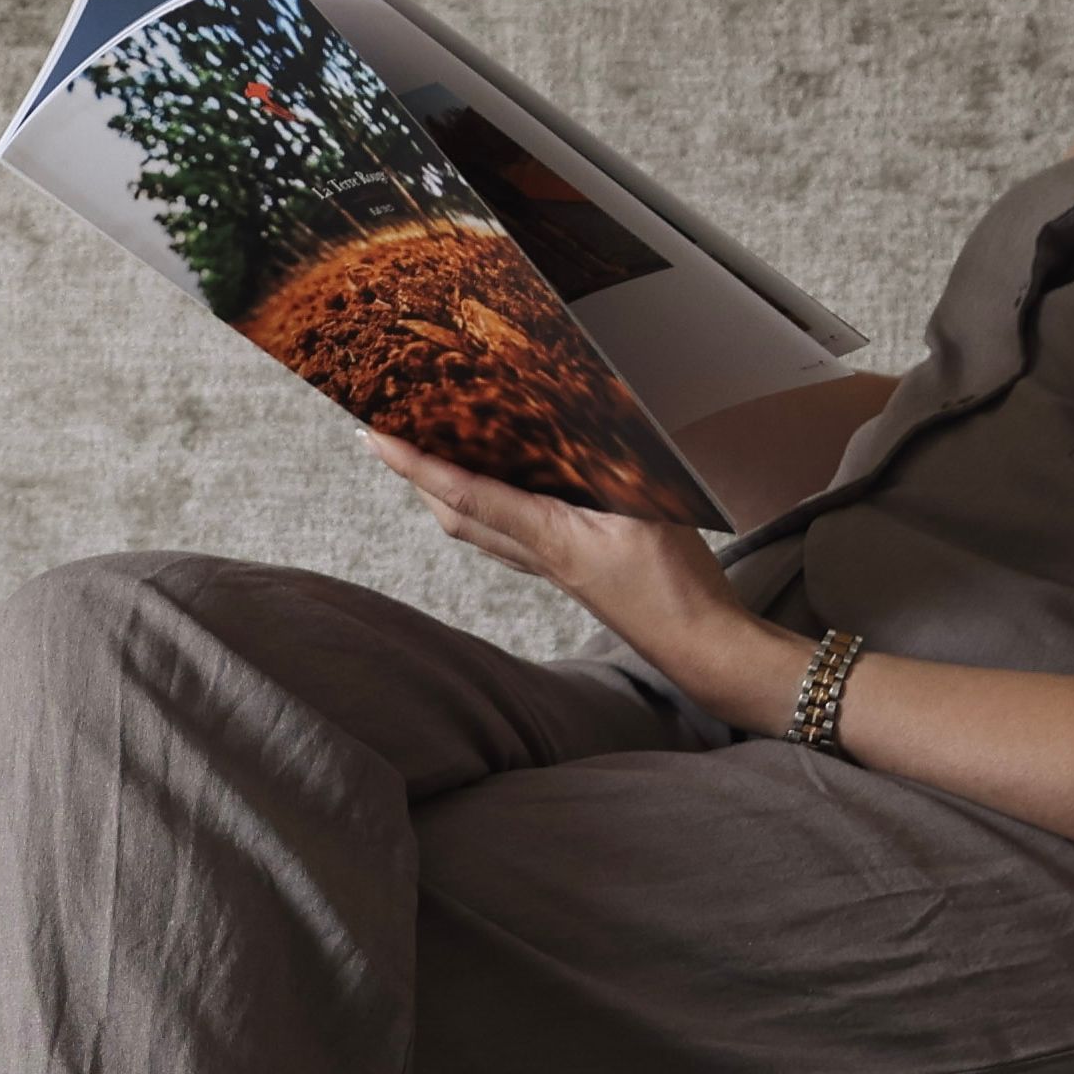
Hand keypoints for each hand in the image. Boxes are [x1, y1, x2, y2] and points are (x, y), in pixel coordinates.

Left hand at [372, 438, 798, 726]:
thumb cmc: (674, 585)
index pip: (463, 492)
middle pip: (455, 514)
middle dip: (416, 477)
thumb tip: (581, 428)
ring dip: (446, 493)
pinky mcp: (570, 571)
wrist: (698, 645)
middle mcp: (536, 553)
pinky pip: (510, 536)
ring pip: (478, 529)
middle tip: (389, 436)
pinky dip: (488, 506)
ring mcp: (551, 567)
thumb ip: (613, 470)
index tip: (374, 434)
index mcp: (545, 535)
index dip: (415, 463)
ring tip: (429, 454)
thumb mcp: (649, 512)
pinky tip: (501, 490)